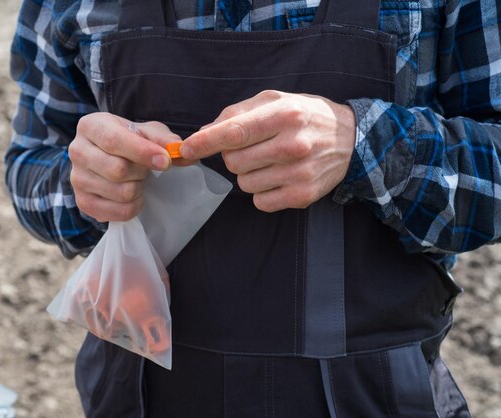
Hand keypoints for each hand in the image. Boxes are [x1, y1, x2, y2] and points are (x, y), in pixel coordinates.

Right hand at [69, 112, 182, 221]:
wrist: (109, 158)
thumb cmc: (130, 140)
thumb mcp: (147, 132)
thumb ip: (164, 139)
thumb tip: (181, 151)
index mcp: (90, 126)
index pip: (114, 141)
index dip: (142, 152)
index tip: (165, 161)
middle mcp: (77, 151)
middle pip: (117, 170)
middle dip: (142, 171)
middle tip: (146, 168)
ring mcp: (77, 179)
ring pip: (121, 193)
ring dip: (139, 188)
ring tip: (136, 179)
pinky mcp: (83, 202)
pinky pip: (119, 212)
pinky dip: (134, 206)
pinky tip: (132, 195)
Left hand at [180, 90, 355, 210]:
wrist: (352, 140)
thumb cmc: (306, 116)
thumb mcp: (276, 100)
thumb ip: (237, 113)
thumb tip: (204, 132)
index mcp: (285, 114)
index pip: (235, 132)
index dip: (205, 142)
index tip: (185, 148)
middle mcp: (293, 144)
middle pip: (234, 161)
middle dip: (232, 156)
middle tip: (251, 147)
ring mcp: (299, 173)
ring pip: (244, 184)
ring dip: (248, 174)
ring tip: (269, 160)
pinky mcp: (303, 196)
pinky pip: (260, 201)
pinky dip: (261, 191)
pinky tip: (277, 176)